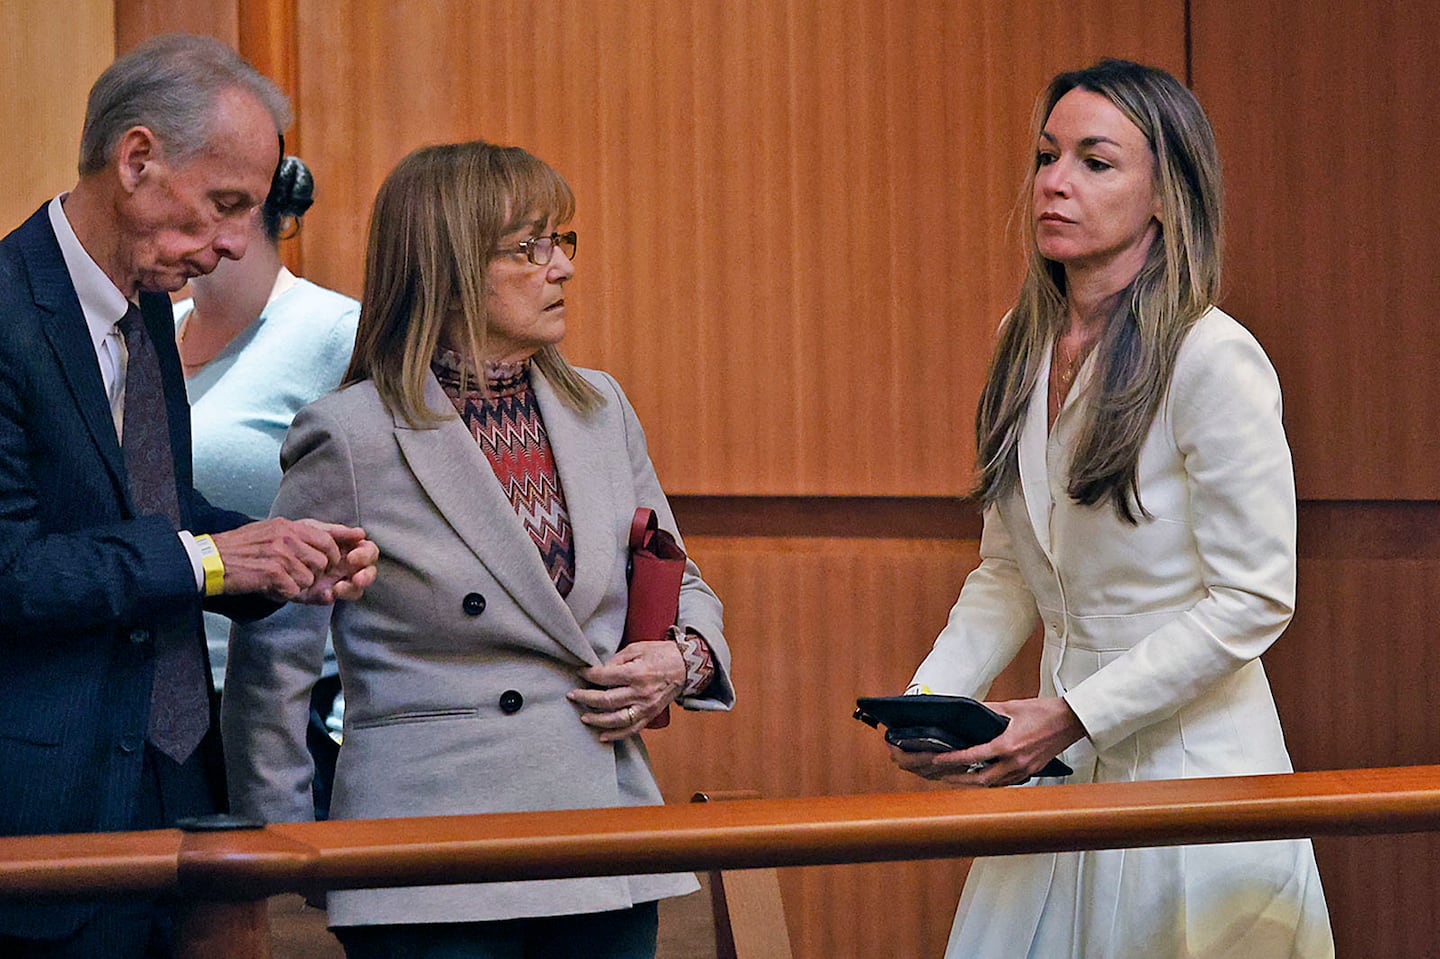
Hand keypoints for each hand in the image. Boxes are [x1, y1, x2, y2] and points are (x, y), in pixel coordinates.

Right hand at [212, 519, 376, 604]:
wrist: (211, 560)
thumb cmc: (243, 548)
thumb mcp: (274, 530)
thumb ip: (307, 533)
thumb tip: (355, 533)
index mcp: (289, 526)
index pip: (328, 540)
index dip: (330, 557)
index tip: (323, 564)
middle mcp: (287, 537)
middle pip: (322, 563)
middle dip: (312, 574)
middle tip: (291, 575)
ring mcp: (280, 555)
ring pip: (308, 579)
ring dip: (294, 585)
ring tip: (275, 580)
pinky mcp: (273, 574)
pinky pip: (292, 591)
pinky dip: (281, 594)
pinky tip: (266, 587)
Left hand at [291, 522, 378, 604]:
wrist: (274, 554)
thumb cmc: (301, 539)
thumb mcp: (317, 531)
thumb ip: (337, 532)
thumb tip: (361, 533)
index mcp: (351, 549)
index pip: (369, 552)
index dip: (365, 555)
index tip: (352, 557)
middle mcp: (349, 567)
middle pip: (369, 572)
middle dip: (366, 576)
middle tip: (356, 578)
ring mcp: (338, 582)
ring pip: (356, 590)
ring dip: (350, 589)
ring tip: (337, 588)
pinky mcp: (323, 594)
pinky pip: (332, 599)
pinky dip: (330, 597)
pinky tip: (324, 594)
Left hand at [567, 641, 685, 742]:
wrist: (686, 666)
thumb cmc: (662, 654)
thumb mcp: (638, 648)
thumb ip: (617, 660)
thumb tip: (600, 670)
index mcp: (636, 673)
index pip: (604, 677)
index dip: (588, 675)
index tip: (580, 673)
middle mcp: (640, 692)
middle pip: (606, 700)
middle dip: (585, 698)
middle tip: (572, 696)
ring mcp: (646, 707)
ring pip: (617, 720)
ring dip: (597, 720)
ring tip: (583, 718)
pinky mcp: (651, 715)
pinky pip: (632, 730)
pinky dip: (616, 735)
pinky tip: (602, 736)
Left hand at [887, 696, 1085, 786]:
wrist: (1073, 721)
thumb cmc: (1044, 711)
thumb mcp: (1012, 706)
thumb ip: (987, 711)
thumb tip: (966, 713)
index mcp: (1009, 745)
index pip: (973, 757)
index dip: (951, 760)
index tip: (933, 760)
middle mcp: (1015, 762)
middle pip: (977, 779)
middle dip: (953, 778)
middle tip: (934, 774)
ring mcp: (1023, 771)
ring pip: (988, 785)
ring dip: (967, 782)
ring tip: (947, 777)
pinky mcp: (1029, 773)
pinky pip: (1002, 782)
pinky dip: (985, 781)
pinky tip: (973, 777)